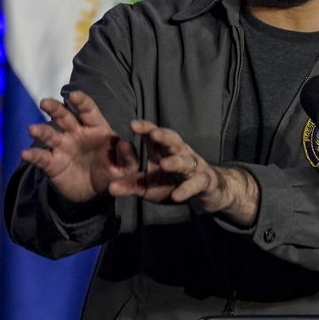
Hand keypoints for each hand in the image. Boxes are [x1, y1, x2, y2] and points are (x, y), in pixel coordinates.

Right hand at [21, 91, 139, 203]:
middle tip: (45, 102)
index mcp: (95, 128)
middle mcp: (76, 133)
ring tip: (32, 129)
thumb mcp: (126, 168)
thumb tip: (124, 143)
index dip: (81, 101)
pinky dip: (33, 155)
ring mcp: (62, 147)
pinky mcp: (52, 163)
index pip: (88, 110)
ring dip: (41, 130)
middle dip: (54, 108)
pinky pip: (41, 157)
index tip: (73, 94)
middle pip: (64, 116)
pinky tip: (25, 153)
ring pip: (50, 134)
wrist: (93, 191)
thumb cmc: (111, 171)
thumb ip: (128, 157)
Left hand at [125, 120, 260, 227]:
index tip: (132, 124)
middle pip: (173, 141)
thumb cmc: (174, 183)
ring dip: (176, 162)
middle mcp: (181, 154)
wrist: (208, 193)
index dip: (146, 128)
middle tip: (152, 134)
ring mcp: (194, 167)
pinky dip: (187, 188)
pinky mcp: (205, 182)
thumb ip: (130, 185)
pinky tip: (177, 195)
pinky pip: (196, 183)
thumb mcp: (148, 186)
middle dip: (163, 136)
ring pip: (186, 161)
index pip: (155, 135)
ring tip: (164, 164)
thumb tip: (109, 187)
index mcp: (165, 151)